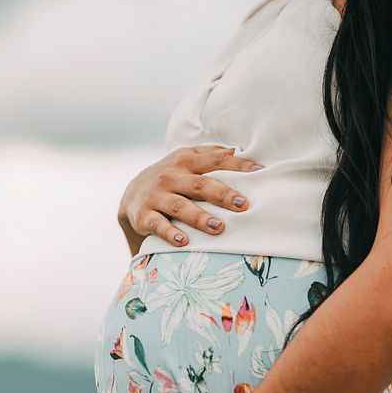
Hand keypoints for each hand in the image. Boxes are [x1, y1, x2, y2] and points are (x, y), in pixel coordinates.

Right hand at [117, 145, 264, 253]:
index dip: (238, 165)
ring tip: (218, 227)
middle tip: (243, 205)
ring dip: (199, 217)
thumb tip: (238, 150)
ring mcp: (156, 196)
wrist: (131, 195)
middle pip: (200, 184)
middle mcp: (171, 176)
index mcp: (186, 161)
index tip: (260, 172)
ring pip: (179, 206)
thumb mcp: (187, 160)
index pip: (215, 160)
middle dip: (222, 194)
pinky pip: (158, 225)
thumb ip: (211, 155)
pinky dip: (170, 233)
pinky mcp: (144, 216)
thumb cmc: (172, 178)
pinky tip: (184, 242)